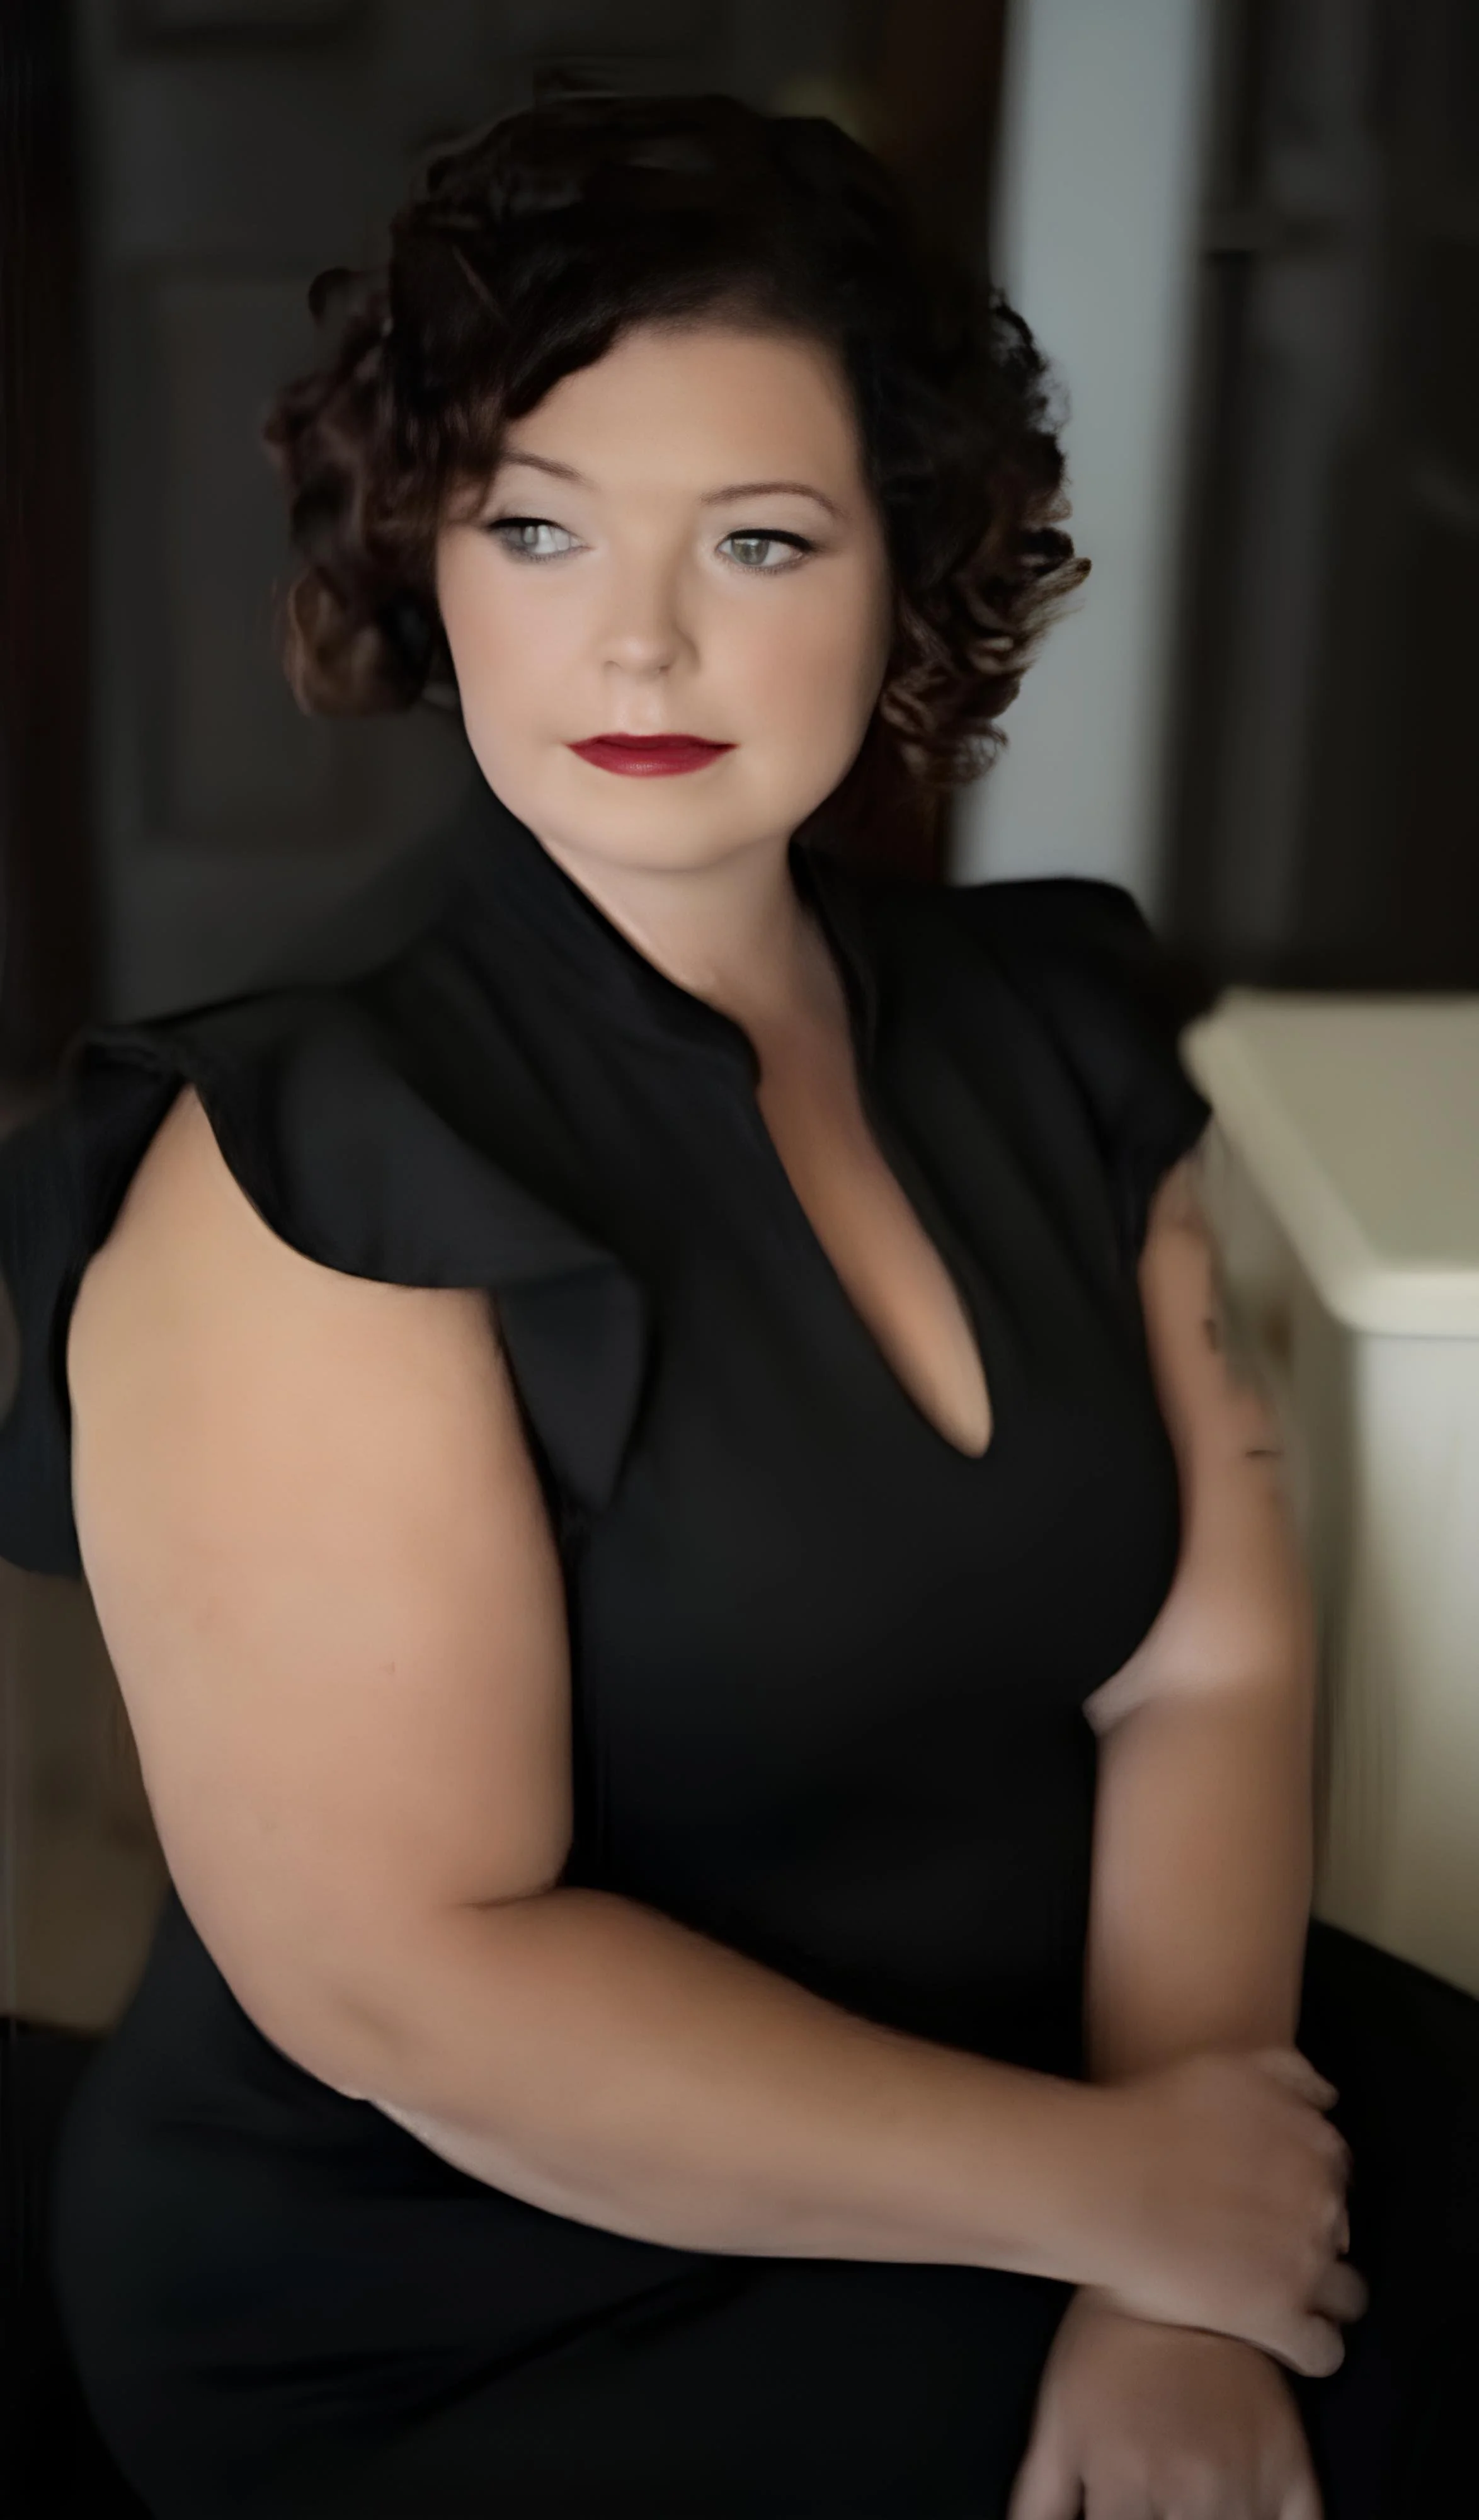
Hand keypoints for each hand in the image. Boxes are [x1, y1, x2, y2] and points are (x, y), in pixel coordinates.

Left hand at [1007, 2289, 1322, 2518]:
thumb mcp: (1059, 2415)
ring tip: (1196, 2493)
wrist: (1179, 2260)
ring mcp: (1250, 2482)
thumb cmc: (1112, 2340)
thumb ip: (1041, 2499)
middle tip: (1163, 2497)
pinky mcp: (1295, 2466)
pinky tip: (1251, 2508)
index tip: (1124, 2509)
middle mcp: (1192, 2493)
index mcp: (1126, 2488)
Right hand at [1093, 2046, 1366, 2376]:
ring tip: (1281, 2295)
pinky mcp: (1278, 2319)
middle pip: (1340, 2230)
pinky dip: (1310, 2348)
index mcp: (1314, 2147)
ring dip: (1325, 2296)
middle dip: (1311, 2236)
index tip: (1272, 2192)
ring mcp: (1305, 2265)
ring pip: (1349, 2296)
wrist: (1104, 2180)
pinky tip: (1281, 2340)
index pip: (1335, 2172)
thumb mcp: (1228, 2067)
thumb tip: (1328, 2098)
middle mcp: (1322, 2205)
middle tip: (1261, 2239)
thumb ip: (1287, 2074)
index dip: (1304, 2183)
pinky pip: (1322, 2350)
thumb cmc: (1152, 2117)